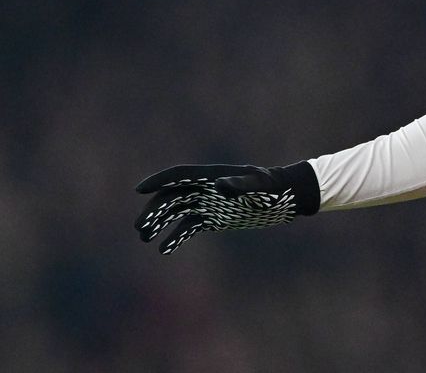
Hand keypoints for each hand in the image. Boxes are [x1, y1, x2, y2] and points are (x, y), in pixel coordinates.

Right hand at [135, 162, 319, 254]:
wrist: (286, 198)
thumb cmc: (273, 188)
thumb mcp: (258, 186)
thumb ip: (239, 185)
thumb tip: (218, 185)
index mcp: (212, 176)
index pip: (179, 176)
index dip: (159, 181)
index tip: (139, 190)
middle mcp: (206, 189)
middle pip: (172, 197)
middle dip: (154, 210)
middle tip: (140, 228)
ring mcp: (209, 204)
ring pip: (176, 213)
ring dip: (160, 223)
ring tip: (145, 238)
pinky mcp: (214, 218)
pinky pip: (189, 227)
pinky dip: (176, 237)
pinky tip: (165, 249)